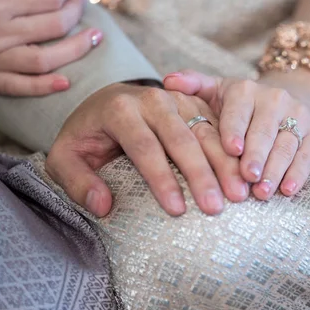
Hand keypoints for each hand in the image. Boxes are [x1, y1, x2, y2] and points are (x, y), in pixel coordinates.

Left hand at [46, 83, 248, 216]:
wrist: (106, 101)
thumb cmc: (87, 135)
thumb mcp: (65, 158)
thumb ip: (77, 182)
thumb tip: (103, 206)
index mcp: (120, 109)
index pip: (144, 147)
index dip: (161, 179)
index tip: (176, 209)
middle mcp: (153, 99)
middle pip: (182, 138)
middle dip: (200, 174)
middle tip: (215, 207)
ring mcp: (178, 99)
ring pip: (206, 131)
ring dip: (225, 163)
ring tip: (239, 194)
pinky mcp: (196, 104)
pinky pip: (218, 127)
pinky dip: (232, 152)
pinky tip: (244, 176)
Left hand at [163, 69, 309, 198]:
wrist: (293, 93)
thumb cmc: (243, 102)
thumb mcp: (218, 89)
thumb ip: (194, 85)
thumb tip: (167, 80)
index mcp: (246, 90)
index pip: (239, 111)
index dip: (235, 130)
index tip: (231, 149)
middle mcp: (274, 100)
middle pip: (264, 131)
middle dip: (256, 155)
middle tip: (246, 178)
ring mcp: (298, 116)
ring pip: (286, 145)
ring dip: (275, 169)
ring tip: (262, 191)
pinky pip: (306, 155)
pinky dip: (298, 174)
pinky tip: (288, 190)